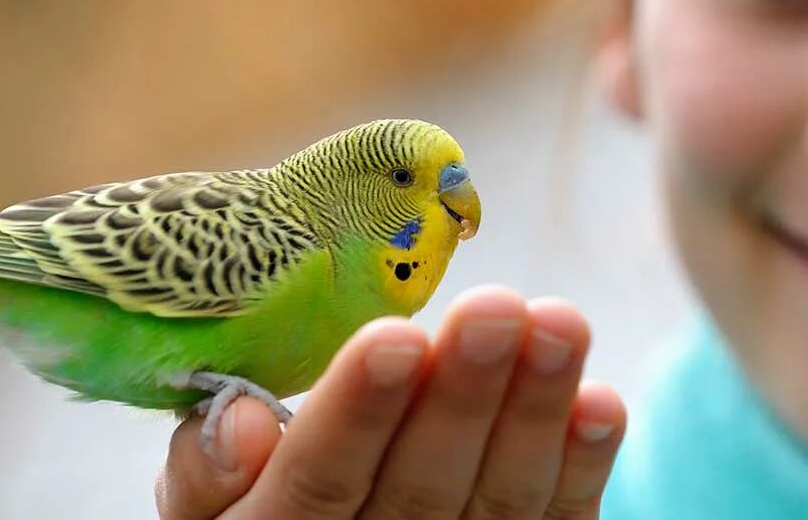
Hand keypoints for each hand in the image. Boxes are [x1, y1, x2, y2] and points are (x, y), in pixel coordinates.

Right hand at [155, 284, 626, 518]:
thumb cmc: (260, 511)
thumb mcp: (206, 504)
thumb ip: (205, 470)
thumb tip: (238, 419)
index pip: (319, 481)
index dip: (357, 413)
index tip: (394, 337)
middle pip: (421, 488)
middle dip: (462, 397)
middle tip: (496, 307)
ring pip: (498, 502)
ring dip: (535, 413)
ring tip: (561, 323)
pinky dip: (583, 466)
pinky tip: (601, 401)